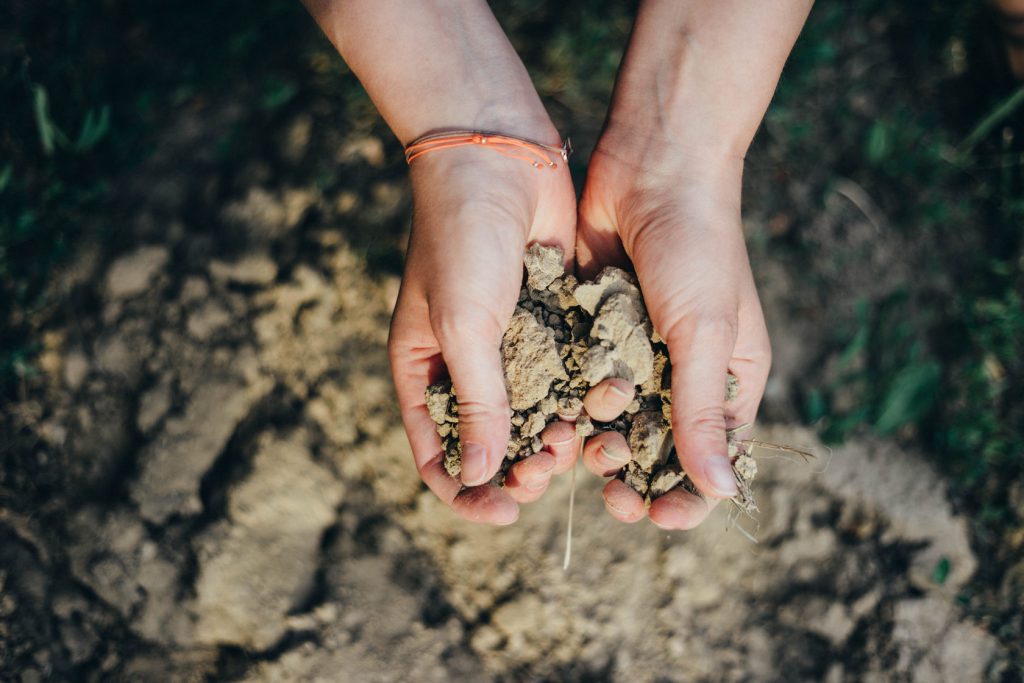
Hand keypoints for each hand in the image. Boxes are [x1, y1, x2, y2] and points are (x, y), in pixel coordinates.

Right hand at [388, 142, 583, 523]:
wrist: (499, 156)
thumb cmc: (460, 239)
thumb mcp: (462, 324)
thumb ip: (476, 400)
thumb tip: (482, 476)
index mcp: (423, 368)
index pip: (437, 452)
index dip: (465, 491)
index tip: (503, 512)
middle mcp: (466, 363)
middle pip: (493, 442)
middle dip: (521, 467)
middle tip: (548, 472)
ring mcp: (512, 345)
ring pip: (538, 415)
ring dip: (558, 436)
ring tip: (581, 440)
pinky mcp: (552, 324)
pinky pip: (568, 375)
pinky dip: (583, 396)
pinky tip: (604, 405)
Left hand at [575, 135, 771, 529]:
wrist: (653, 169)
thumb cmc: (698, 247)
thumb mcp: (704, 333)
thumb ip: (701, 412)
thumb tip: (722, 493)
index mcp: (728, 377)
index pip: (713, 456)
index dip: (687, 495)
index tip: (657, 517)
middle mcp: (683, 371)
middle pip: (659, 448)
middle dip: (636, 475)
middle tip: (612, 490)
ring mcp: (637, 353)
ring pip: (615, 421)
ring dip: (601, 443)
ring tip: (586, 447)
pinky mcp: (596, 332)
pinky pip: (582, 382)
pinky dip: (574, 404)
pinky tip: (560, 419)